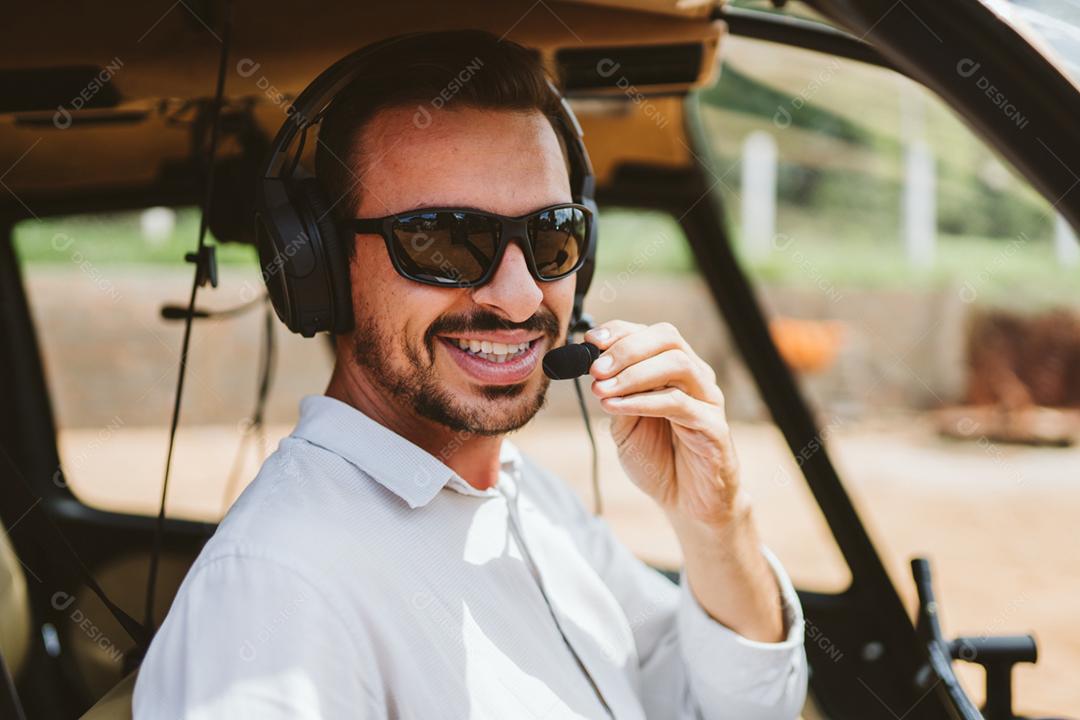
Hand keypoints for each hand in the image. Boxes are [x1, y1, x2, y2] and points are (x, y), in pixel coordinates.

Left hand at [585, 320, 746, 528]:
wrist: (687, 503)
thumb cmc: (658, 459)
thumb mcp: (625, 424)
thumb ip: (615, 395)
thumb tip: (593, 368)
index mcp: (675, 370)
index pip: (651, 334)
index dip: (620, 331)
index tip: (590, 340)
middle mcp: (696, 378)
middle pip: (668, 339)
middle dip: (626, 348)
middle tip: (596, 368)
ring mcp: (708, 400)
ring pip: (677, 365)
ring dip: (633, 374)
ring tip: (602, 390)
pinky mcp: (714, 427)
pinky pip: (679, 404)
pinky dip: (642, 401)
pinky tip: (614, 408)